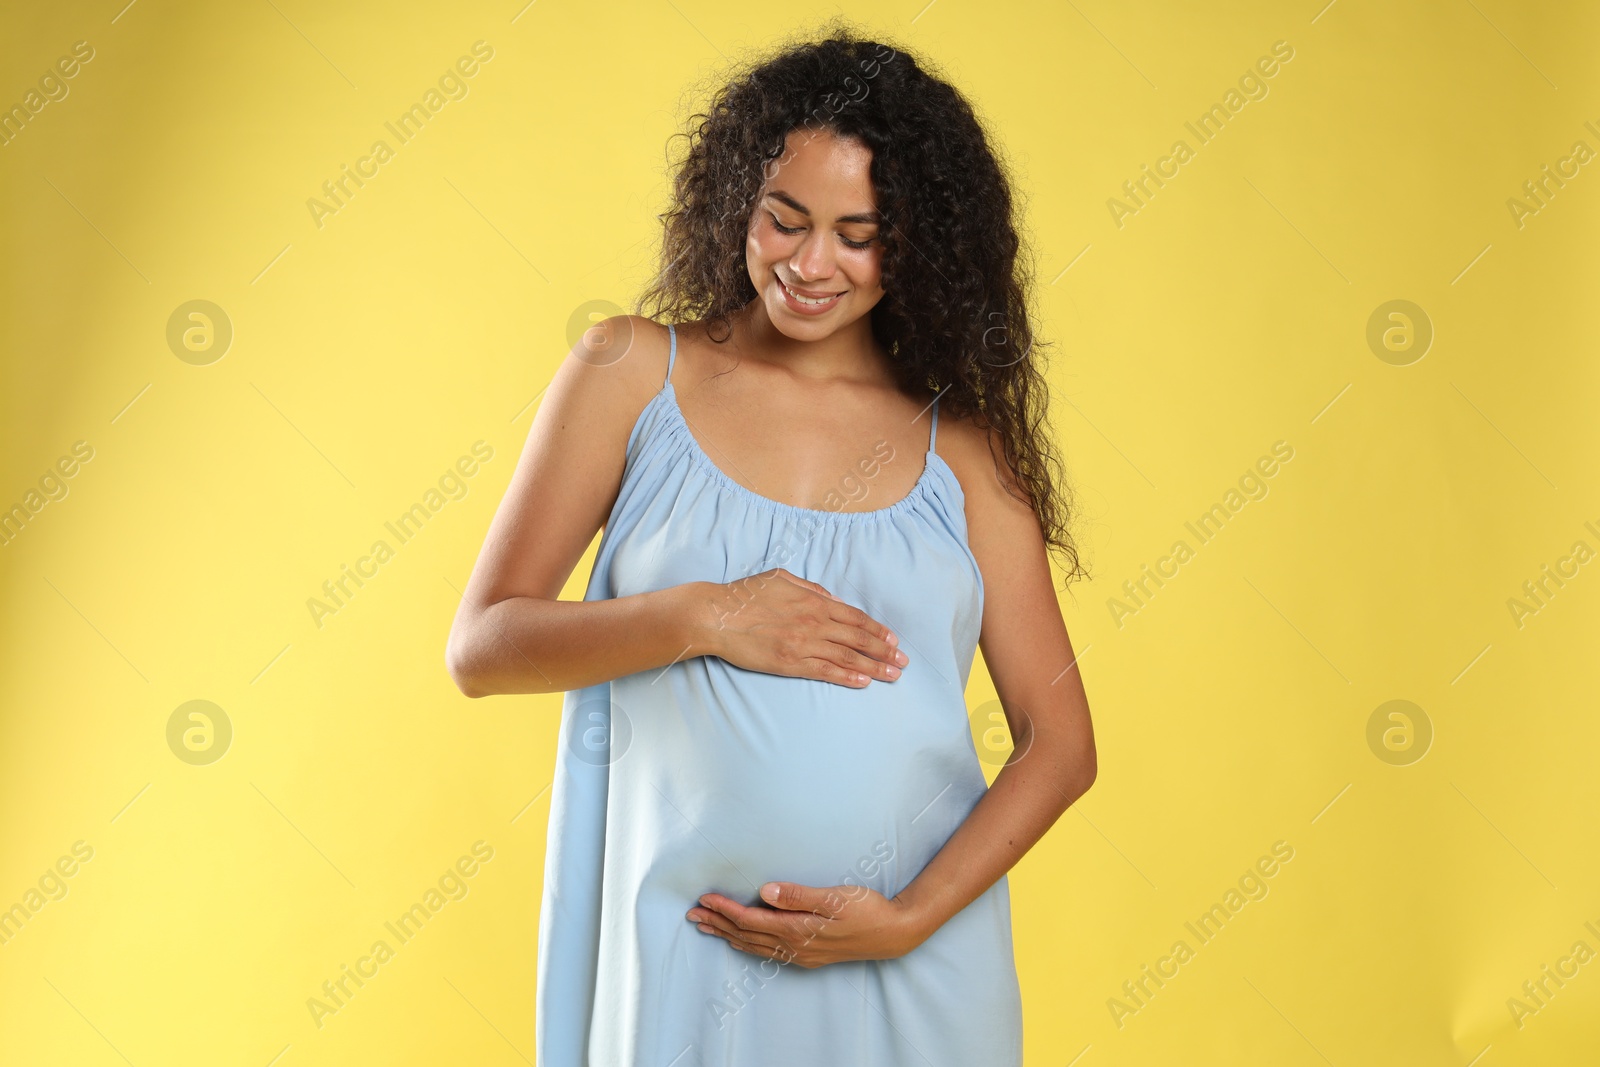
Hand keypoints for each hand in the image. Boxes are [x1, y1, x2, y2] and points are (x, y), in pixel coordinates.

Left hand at [686, 880, 926, 966]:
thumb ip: (798, 895)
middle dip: (718, 924)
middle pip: (746, 936)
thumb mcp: (835, 896)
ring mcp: (801, 954)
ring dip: (728, 936)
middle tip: (692, 915)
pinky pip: (768, 952)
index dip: (725, 909)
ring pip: (754, 946)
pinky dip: (748, 945)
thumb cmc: (866, 909)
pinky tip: (742, 941)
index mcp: (797, 929)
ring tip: (707, 927)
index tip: (704, 898)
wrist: (893, 933)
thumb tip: (765, 891)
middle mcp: (794, 946)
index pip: (750, 920)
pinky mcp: (808, 956)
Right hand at [691, 568, 908, 687]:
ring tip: (892, 675)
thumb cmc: (746, 595)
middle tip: (903, 662)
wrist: (718, 616)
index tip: (893, 640)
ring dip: (874, 667)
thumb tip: (831, 599)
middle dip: (885, 651)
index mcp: (814, 602)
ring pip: (847, 657)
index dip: (877, 630)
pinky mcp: (790, 663)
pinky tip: (863, 683)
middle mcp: (814, 623)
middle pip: (859, 639)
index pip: (855, 618)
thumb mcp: (782, 578)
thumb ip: (810, 589)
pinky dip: (846, 677)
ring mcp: (803, 644)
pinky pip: (825, 671)